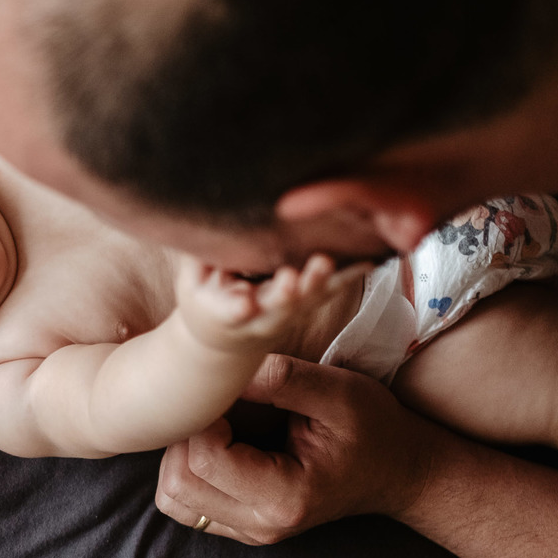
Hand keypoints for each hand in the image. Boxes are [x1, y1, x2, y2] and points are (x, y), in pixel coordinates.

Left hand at [155, 356, 433, 543]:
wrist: (397, 469)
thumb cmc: (372, 426)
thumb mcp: (338, 390)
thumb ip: (281, 378)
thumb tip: (225, 369)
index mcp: (285, 497)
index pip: (205, 460)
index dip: (203, 417)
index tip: (227, 390)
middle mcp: (260, 525)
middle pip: (177, 483)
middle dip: (186, 435)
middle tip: (219, 404)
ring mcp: (247, 530)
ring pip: (173, 497)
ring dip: (181, 453)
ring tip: (219, 423)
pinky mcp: (238, 523)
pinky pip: (186, 502)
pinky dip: (188, 468)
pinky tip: (219, 441)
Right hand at [174, 254, 361, 353]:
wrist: (228, 341)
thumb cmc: (205, 301)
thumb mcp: (190, 283)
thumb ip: (197, 256)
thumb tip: (203, 215)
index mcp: (224, 314)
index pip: (229, 312)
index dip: (235, 308)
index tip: (244, 304)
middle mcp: (261, 318)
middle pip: (277, 308)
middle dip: (286, 293)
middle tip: (292, 278)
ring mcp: (288, 315)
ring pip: (307, 301)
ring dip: (319, 282)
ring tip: (328, 262)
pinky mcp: (307, 307)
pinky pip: (330, 291)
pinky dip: (347, 277)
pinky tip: (368, 260)